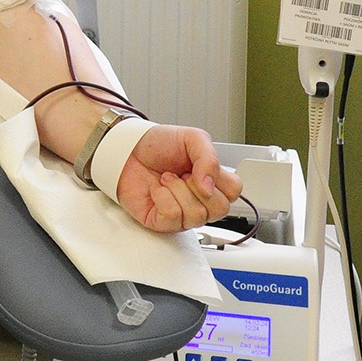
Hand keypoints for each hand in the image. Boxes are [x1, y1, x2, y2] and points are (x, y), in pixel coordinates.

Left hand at [112, 124, 242, 233]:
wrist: (127, 148)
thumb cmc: (159, 144)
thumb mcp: (192, 138)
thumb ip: (209, 158)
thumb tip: (209, 187)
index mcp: (212, 181)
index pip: (234, 192)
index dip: (218, 179)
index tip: (199, 165)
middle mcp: (200, 201)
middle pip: (220, 209)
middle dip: (196, 186)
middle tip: (182, 172)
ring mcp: (183, 214)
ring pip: (196, 216)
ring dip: (177, 190)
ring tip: (166, 178)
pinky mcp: (162, 222)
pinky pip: (173, 217)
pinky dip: (162, 198)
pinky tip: (157, 189)